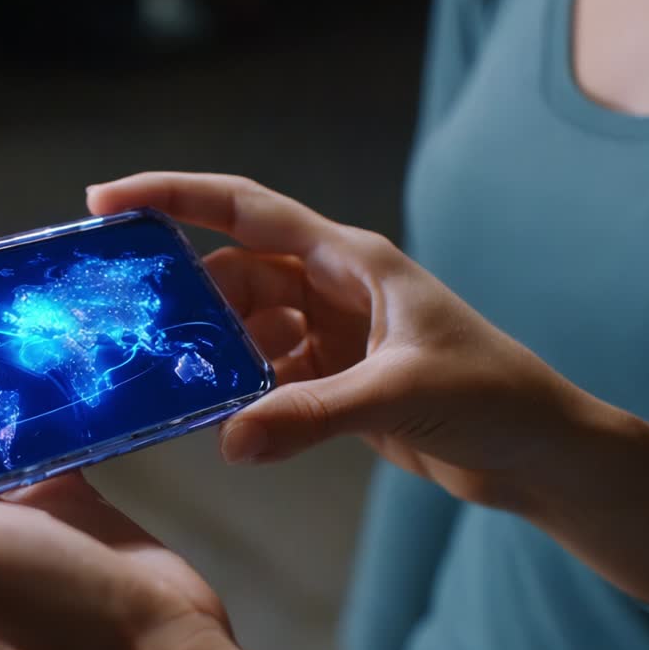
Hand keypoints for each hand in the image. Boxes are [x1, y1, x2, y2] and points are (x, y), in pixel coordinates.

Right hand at [88, 172, 589, 510]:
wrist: (539, 453)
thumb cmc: (493, 397)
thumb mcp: (398, 393)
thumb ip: (311, 414)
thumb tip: (231, 440)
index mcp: (351, 259)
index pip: (245, 210)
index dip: (174, 197)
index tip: (109, 200)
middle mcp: (334, 286)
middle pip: (235, 274)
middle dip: (187, 297)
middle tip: (133, 327)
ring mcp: (332, 333)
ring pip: (246, 328)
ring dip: (214, 353)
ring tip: (175, 380)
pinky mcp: (334, 380)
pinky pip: (267, 374)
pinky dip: (242, 392)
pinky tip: (226, 417)